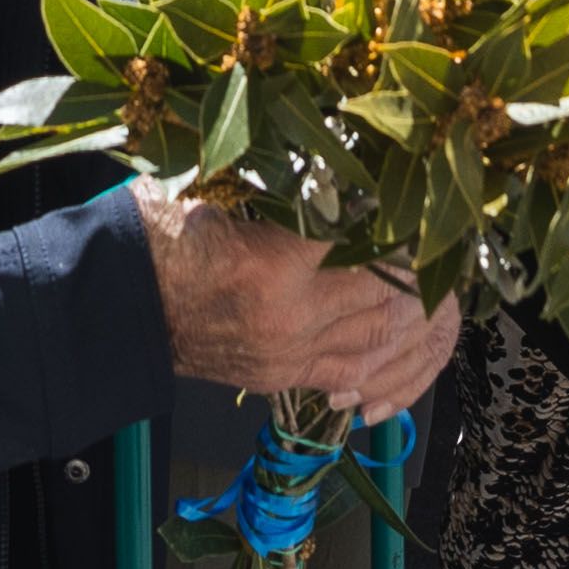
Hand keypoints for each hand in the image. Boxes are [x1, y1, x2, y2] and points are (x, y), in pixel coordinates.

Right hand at [141, 190, 460, 412]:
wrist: (122, 298)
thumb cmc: (172, 235)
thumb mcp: (237, 198)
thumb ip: (303, 202)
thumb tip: (363, 190)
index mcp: (279, 263)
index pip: (374, 250)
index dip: (409, 234)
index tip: (427, 215)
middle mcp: (292, 317)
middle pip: (389, 304)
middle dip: (427, 280)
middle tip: (445, 252)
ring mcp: (289, 354)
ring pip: (380, 345)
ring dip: (417, 323)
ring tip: (437, 294)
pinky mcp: (281, 377)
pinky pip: (351, 378)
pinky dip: (386, 366)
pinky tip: (404, 348)